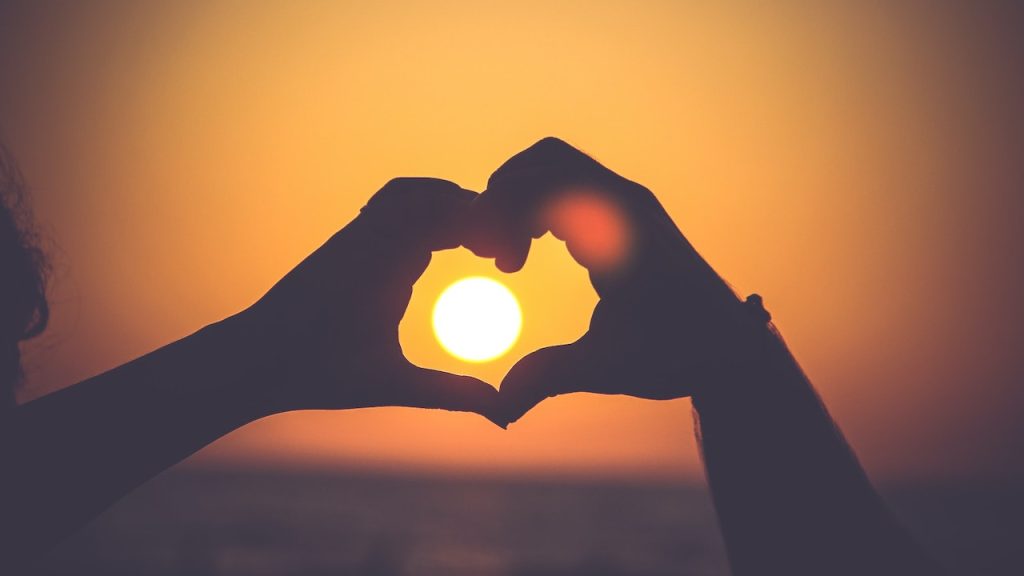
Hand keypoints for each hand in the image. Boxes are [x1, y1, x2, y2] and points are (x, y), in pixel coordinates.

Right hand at [236, 178, 502, 424]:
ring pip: (428, 193)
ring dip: (464, 207)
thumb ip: (451, 391)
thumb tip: (502, 413)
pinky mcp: (352, 237)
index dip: (488, 233)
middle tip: (510, 254)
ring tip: (490, 247)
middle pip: (450, 202)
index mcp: (401, 266)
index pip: (455, 227)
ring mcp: (369, 236)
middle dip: (487, 216)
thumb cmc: (325, 375)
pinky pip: (399, 200)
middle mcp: (387, 244)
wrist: (264, 365)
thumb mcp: (402, 384)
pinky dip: (434, 204)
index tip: (511, 264)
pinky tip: (462, 237)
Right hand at [466, 138, 750, 422]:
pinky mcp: (627, 211)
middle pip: (545, 160)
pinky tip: (531, 252)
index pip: (545, 186)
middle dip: (505, 197)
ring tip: (510, 257)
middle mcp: (626, 203)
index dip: (504, 216)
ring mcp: (628, 201)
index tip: (502, 267)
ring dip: (522, 197)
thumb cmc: (676, 355)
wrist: (731, 346)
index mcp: (621, 231)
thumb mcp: (608, 367)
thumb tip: (497, 407)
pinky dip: (540, 203)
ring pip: (556, 165)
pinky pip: (572, 182)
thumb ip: (549, 376)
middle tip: (492, 253)